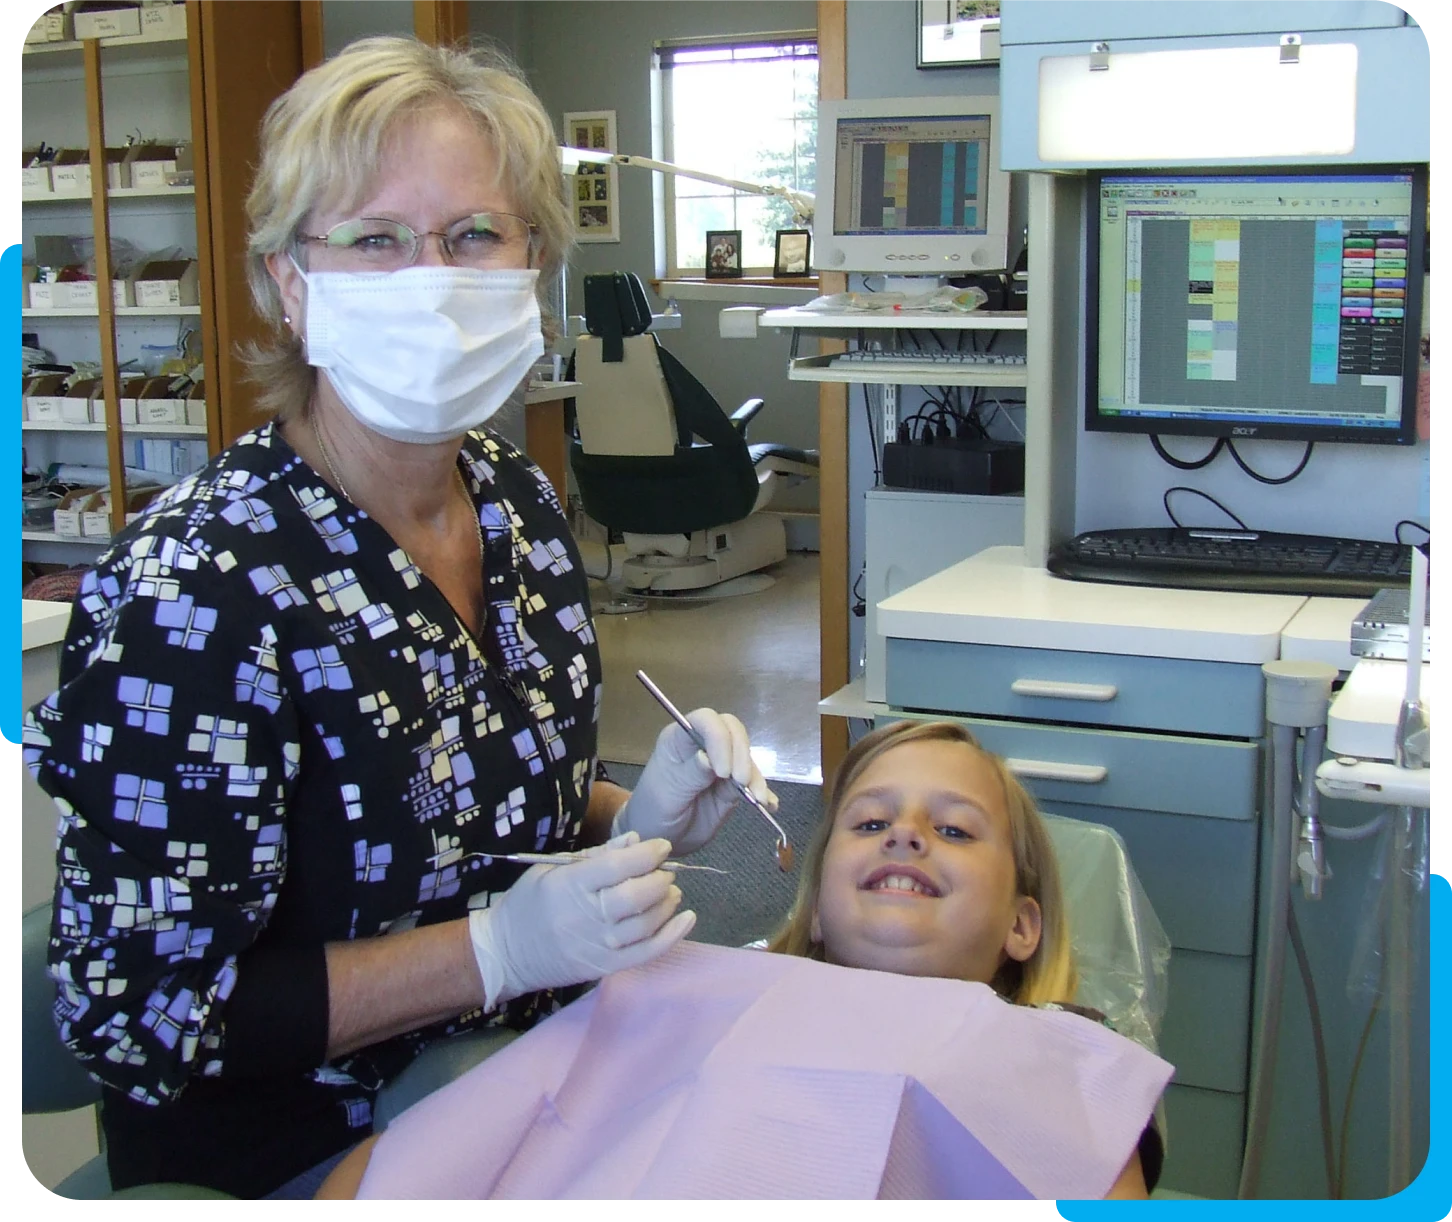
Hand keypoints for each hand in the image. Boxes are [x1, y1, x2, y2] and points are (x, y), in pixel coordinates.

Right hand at [467, 832, 694, 1008]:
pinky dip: (672, 935)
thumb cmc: (529, 903)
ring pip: (645, 924)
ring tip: (671, 891)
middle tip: (666, 870)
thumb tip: (635, 839)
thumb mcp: (552, 868)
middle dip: (659, 878)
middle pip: (635, 896)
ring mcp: (596, 946)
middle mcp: (584, 917)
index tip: (662, 846)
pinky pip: (646, 953)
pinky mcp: (605, 967)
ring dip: (666, 904)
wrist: (506, 953)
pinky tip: (686, 918)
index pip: (616, 867)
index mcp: (568, 886)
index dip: (646, 854)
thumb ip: (596, 855)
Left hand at [611, 708, 778, 853]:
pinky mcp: (733, 784)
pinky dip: (763, 791)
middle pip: (732, 731)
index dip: (719, 738)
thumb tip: (708, 758)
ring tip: (759, 799)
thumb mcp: (666, 794)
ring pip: (746, 756)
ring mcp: (721, 764)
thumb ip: (689, 775)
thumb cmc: (653, 811)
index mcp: (679, 739)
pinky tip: (769, 805)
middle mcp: (703, 745)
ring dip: (756, 775)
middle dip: (742, 754)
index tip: (723, 771)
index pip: (705, 720)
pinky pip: (753, 782)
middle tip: (742, 782)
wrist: (660, 837)